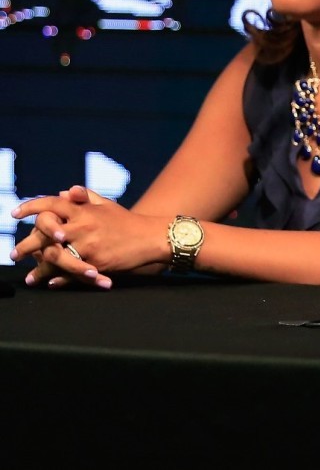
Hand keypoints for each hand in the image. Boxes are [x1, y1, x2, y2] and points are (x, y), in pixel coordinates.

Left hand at [10, 186, 164, 288]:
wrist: (151, 238)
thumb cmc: (126, 221)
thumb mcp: (107, 205)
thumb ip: (85, 198)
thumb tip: (65, 192)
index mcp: (84, 211)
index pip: (51, 204)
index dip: (31, 206)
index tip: (14, 213)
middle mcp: (84, 226)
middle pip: (45, 233)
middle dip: (27, 244)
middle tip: (14, 254)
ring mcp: (89, 246)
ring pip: (55, 256)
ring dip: (39, 268)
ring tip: (30, 277)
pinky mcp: (97, 263)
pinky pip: (72, 272)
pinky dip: (59, 278)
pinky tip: (50, 282)